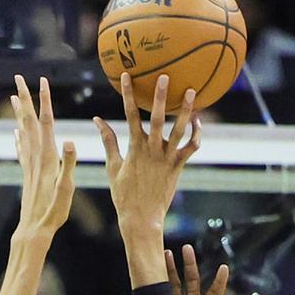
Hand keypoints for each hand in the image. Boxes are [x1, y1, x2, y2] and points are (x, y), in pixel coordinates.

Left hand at [11, 75, 75, 240]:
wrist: (33, 230)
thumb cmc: (53, 213)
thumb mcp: (67, 189)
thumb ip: (69, 164)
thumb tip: (69, 141)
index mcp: (47, 157)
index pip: (47, 122)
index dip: (44, 100)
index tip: (42, 80)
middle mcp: (35, 157)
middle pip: (30, 121)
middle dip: (25, 98)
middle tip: (18, 77)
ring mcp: (29, 165)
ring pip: (23, 131)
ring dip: (20, 113)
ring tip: (14, 96)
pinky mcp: (26, 174)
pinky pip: (21, 149)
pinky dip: (18, 136)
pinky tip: (16, 132)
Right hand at [94, 73, 200, 234]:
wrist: (141, 219)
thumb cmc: (124, 195)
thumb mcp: (112, 167)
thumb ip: (108, 141)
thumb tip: (97, 119)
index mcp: (134, 149)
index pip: (129, 116)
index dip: (128, 94)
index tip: (126, 76)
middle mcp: (152, 151)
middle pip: (156, 119)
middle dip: (160, 97)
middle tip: (165, 76)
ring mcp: (166, 159)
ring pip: (179, 131)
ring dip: (185, 111)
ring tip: (191, 91)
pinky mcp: (178, 167)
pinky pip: (191, 148)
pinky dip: (196, 135)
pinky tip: (198, 122)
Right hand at [166, 244, 275, 294]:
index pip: (216, 289)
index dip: (220, 279)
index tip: (224, 268)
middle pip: (192, 280)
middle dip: (189, 264)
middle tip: (186, 248)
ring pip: (174, 286)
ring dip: (170, 271)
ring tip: (166, 253)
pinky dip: (157, 290)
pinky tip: (151, 277)